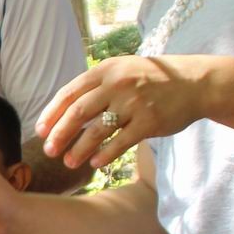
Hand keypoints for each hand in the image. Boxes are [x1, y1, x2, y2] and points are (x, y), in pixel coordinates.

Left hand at [37, 55, 207, 170]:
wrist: (192, 83)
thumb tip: (64, 109)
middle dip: (59, 134)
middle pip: (78, 112)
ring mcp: (134, 103)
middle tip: (49, 150)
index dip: (51, 113)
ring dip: (79, 149)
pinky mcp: (149, 122)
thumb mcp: (122, 70)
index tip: (40, 131)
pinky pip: (120, 142)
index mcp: (106, 70)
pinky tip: (94, 164)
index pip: (69, 93)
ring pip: (96, 131)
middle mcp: (117, 84)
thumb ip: (96, 86)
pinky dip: (105, 155)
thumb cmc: (151, 80)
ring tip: (68, 162)